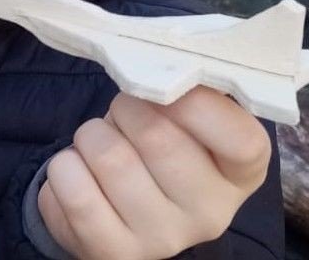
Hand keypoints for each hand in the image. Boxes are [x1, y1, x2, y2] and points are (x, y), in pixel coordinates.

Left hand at [37, 86, 271, 259]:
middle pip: (158, 137)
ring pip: (108, 156)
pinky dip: (66, 164)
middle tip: (124, 111)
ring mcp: (163, 239)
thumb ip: (189, 92)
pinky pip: (71, 188)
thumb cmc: (165, 145)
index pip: (240, 139)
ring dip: (92, 135)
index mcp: (243, 174)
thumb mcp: (191, 118)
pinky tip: (82, 171)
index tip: (166, 87)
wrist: (129, 206)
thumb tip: (157, 67)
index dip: (196, 103)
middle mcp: (211, 214)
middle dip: (127, 107)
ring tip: (103, 143)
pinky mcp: (113, 253)